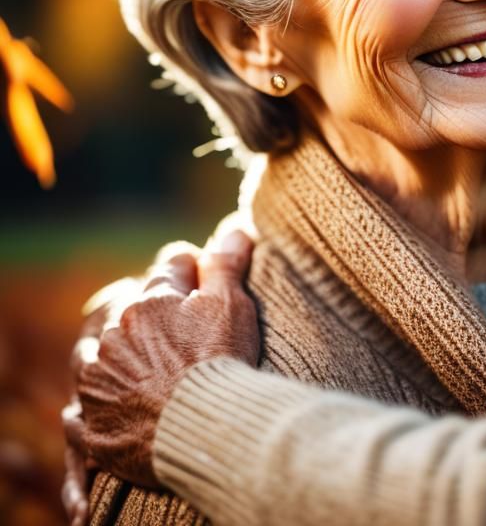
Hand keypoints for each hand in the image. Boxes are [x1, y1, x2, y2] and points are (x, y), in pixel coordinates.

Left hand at [77, 230, 258, 488]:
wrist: (201, 430)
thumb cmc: (221, 362)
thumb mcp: (231, 304)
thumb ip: (226, 263)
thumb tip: (234, 226)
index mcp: (149, 301)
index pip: (171, 268)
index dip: (191, 269)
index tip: (201, 276)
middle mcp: (114, 334)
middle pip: (127, 308)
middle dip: (147, 309)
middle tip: (173, 324)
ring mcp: (97, 380)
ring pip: (96, 354)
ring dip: (112, 353)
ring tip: (134, 365)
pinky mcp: (91, 424)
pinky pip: (81, 411)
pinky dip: (93, 407)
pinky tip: (108, 408)